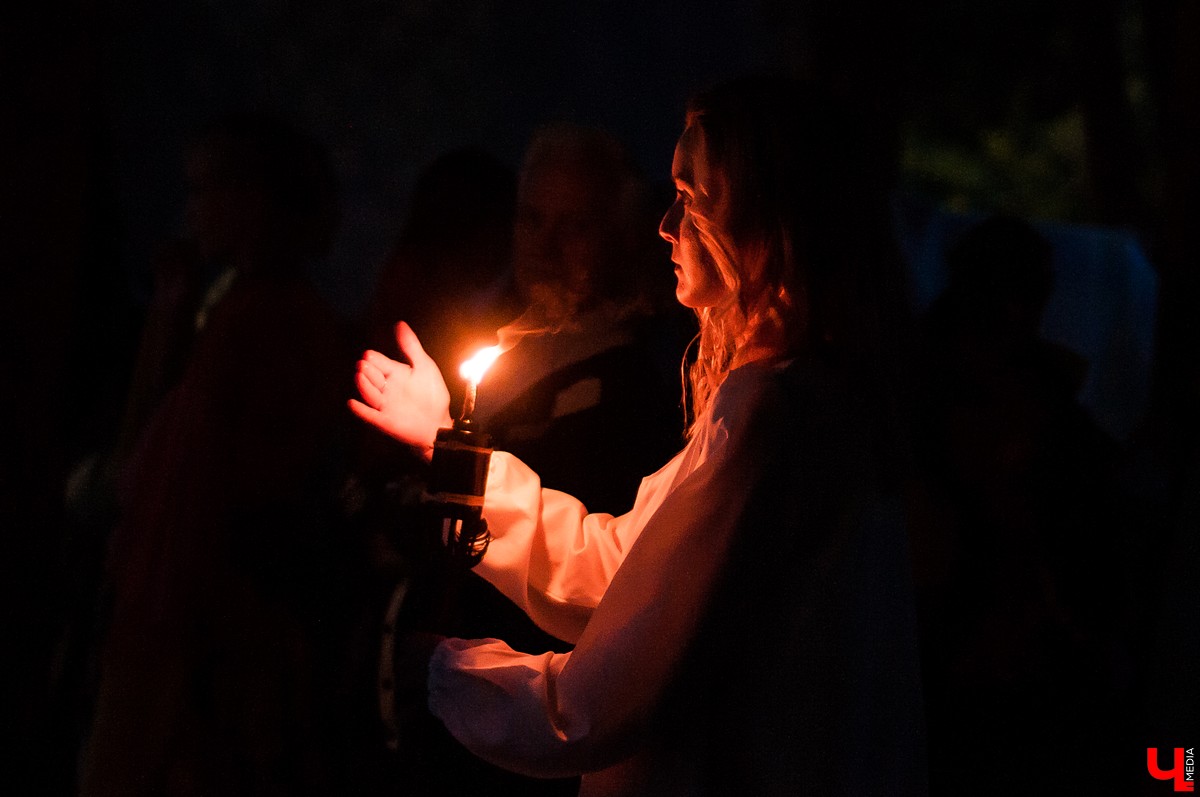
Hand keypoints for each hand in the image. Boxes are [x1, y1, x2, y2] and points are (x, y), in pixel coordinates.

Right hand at [349, 322, 451, 458]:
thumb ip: (411, 347)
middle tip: (363, 364)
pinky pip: (369, 415)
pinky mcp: (384, 421)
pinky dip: (360, 411)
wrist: (438, 422)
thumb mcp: (424, 366)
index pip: (378, 362)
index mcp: (393, 373)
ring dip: (363, 386)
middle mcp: (385, 388)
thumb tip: (400, 324)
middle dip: (367, 371)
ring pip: (369, 394)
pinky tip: (353, 403)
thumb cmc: (432, 394)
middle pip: (371, 377)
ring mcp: (384, 404)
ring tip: (360, 376)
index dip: (373, 359)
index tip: (369, 355)